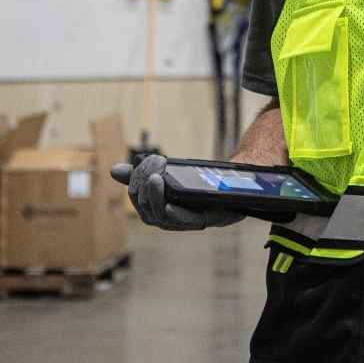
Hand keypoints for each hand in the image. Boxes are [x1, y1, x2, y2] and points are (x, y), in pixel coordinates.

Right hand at [110, 154, 243, 230]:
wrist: (229, 189)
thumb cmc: (195, 186)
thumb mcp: (169, 176)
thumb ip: (143, 174)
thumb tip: (113, 170)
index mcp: (155, 207)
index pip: (137, 195)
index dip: (136, 179)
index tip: (142, 160)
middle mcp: (166, 218)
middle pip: (146, 206)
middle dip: (146, 184)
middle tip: (155, 164)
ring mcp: (183, 222)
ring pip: (160, 215)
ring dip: (155, 197)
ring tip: (156, 179)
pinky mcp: (201, 221)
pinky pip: (184, 221)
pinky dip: (174, 214)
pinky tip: (168, 205)